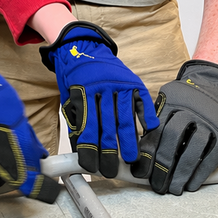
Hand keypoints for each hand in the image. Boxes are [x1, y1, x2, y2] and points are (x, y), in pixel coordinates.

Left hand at [40, 21, 159, 176]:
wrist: (83, 47)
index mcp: (83, 92)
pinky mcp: (133, 81)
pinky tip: (149, 132)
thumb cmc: (74, 78)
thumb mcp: (68, 98)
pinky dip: (146, 117)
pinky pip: (142, 102)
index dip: (89, 148)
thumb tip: (81, 152)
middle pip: (107, 125)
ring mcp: (120, 84)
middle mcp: (103, 88)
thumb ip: (77, 122)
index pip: (87, 126)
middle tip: (112, 170)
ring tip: (132, 159)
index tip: (91, 166)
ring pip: (125, 116)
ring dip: (129, 140)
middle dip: (109, 150)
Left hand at [132, 60, 217, 194]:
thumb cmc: (184, 102)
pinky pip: (212, 156)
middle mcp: (191, 108)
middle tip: (157, 184)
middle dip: (163, 165)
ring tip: (174, 188)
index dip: (147, 153)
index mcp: (172, 100)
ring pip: (193, 149)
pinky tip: (191, 184)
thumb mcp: (167, 103)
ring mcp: (210, 120)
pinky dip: (201, 173)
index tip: (140, 172)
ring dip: (182, 173)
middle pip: (173, 137)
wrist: (214, 89)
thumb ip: (154, 124)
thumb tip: (138, 155)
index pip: (156, 129)